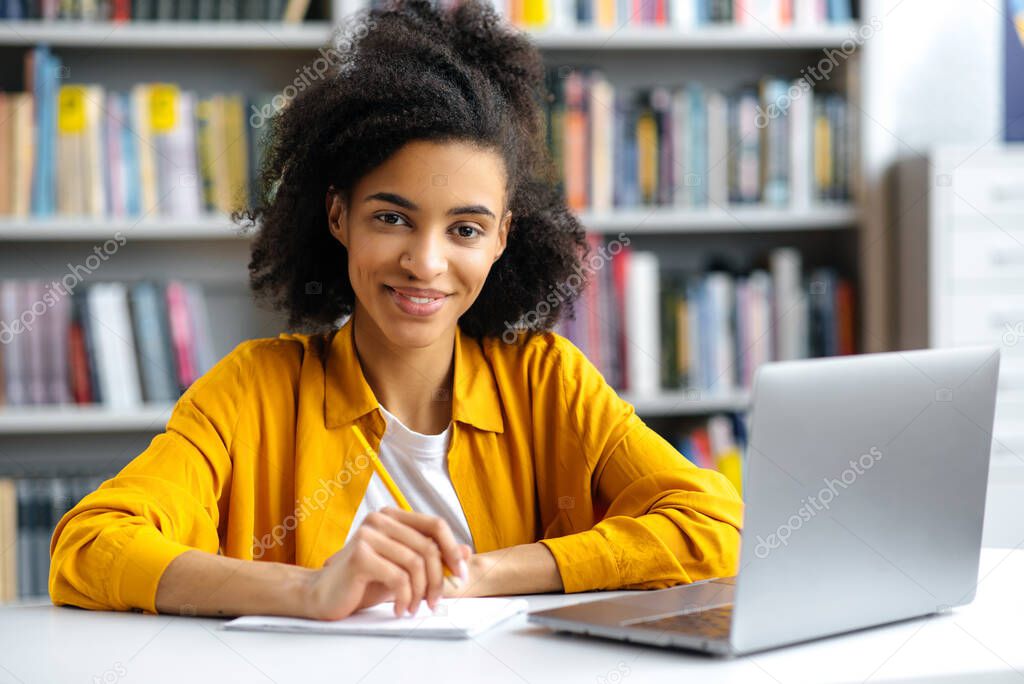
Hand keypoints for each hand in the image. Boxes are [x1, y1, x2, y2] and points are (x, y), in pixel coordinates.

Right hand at [302, 507, 470, 620]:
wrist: (323, 596)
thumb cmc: (363, 582)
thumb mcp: (403, 569)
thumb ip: (431, 558)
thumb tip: (467, 551)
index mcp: (392, 517)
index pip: (435, 524)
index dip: (453, 549)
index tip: (461, 574)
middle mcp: (380, 520)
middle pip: (428, 546)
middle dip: (438, 579)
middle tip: (435, 603)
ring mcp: (369, 534)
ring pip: (416, 563)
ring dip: (421, 593)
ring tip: (415, 608)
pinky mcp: (360, 555)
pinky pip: (398, 577)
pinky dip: (405, 598)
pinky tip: (400, 609)